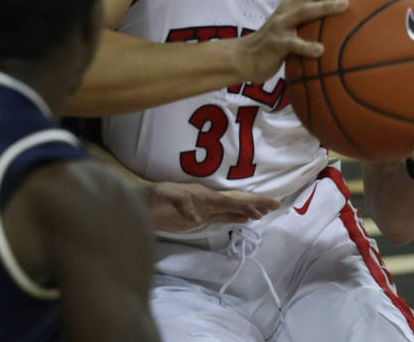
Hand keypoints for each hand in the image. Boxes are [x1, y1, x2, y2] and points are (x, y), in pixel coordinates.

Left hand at [142, 181, 279, 232]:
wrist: (138, 202)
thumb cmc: (149, 196)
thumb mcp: (163, 195)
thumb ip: (180, 202)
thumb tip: (198, 216)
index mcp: (201, 194)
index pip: (228, 200)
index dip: (245, 204)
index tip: (261, 209)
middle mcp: (206, 200)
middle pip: (235, 201)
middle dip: (255, 203)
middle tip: (275, 204)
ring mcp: (203, 208)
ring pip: (231, 208)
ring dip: (248, 210)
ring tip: (265, 212)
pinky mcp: (197, 217)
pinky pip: (221, 216)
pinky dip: (235, 217)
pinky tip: (244, 219)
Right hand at [238, 0, 362, 83]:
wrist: (244, 57)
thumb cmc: (276, 44)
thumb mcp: (294, 29)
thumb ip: (313, 24)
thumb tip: (344, 28)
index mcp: (294, 4)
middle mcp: (288, 9)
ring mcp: (281, 25)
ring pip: (305, 12)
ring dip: (325, 7)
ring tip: (345, 5)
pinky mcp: (276, 43)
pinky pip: (294, 44)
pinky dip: (307, 47)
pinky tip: (321, 51)